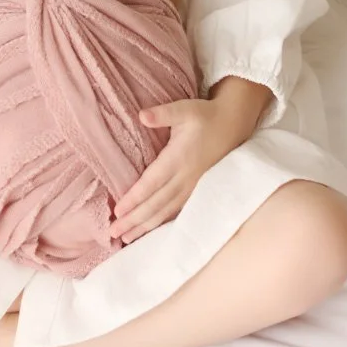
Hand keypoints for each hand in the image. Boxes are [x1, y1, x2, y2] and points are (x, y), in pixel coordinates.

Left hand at [110, 99, 238, 244]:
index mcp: (178, 158)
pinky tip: (150, 231)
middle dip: (134, 219)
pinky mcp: (198, 190)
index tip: (117, 212)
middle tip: (114, 233)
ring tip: (127, 238)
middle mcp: (185, 177)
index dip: (134, 199)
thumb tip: (141, 115)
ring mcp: (193, 186)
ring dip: (146, 226)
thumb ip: (163, 113)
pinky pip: (177, 211)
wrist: (233, 125)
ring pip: (166, 211)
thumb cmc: (205, 115)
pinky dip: (162, 223)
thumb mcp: (185, 109)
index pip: (152, 183)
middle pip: (156, 203)